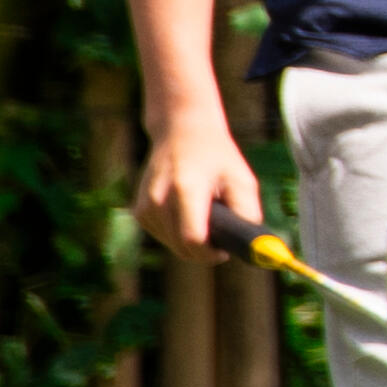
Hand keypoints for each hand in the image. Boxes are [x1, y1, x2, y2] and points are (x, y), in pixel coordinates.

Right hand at [135, 103, 261, 258]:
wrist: (182, 132)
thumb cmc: (217, 157)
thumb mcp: (242, 179)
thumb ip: (247, 213)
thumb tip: (247, 246)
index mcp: (185, 189)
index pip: (193, 239)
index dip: (211, 254)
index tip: (225, 251)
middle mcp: (159, 199)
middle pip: (182, 248)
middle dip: (204, 251)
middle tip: (221, 238)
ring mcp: (145, 206)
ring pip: (173, 245)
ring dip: (192, 242)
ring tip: (206, 215)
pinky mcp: (139, 211)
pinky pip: (164, 237)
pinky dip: (178, 234)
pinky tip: (189, 213)